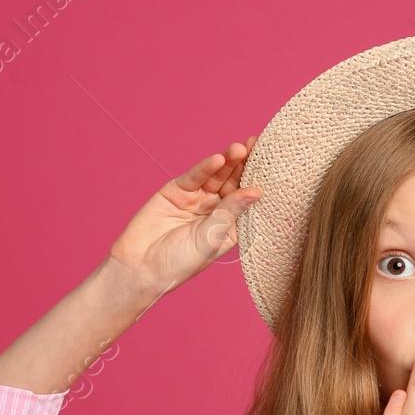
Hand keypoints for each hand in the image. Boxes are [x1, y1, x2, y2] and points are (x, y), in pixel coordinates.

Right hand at [109, 137, 260, 295]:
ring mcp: (196, 199)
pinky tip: (218, 159)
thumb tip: (256, 192)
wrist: (141, 268)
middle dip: (245, 166)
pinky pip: (194, 177)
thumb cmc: (180, 262)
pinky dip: (205, 167)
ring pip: (215, 177)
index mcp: (230, 226)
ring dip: (228, 162)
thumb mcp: (211, 237)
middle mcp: (215, 210)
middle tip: (259, 147)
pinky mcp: (176, 191)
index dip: (257, 183)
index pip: (247, 200)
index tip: (273, 167)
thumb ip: (230, 212)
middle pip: (233, 183)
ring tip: (240, 149)